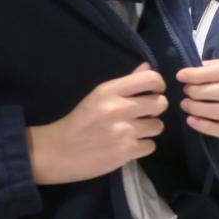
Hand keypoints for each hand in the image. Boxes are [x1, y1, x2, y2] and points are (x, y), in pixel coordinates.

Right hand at [26, 63, 167, 184]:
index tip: (152, 93)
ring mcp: (124, 131)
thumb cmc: (80, 121)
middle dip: (154, 109)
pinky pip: (151, 146)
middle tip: (141, 115)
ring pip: (158, 126)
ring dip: (148, 130)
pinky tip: (127, 146)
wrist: (58, 151)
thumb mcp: (98, 96)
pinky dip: (141, 147)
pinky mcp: (126, 151)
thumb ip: (126, 83)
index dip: (158, 86)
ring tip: (132, 132)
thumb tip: (148, 67)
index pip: (151, 79)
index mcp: (109, 91)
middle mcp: (118, 108)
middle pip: (161, 103)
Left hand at [176, 59, 218, 137]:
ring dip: (200, 108)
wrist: (195, 91)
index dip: (199, 74)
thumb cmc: (193, 77)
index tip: (180, 77)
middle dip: (200, 92)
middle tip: (185, 92)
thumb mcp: (194, 67)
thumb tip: (182, 76)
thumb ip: (190, 68)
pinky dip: (205, 126)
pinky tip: (190, 119)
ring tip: (185, 104)